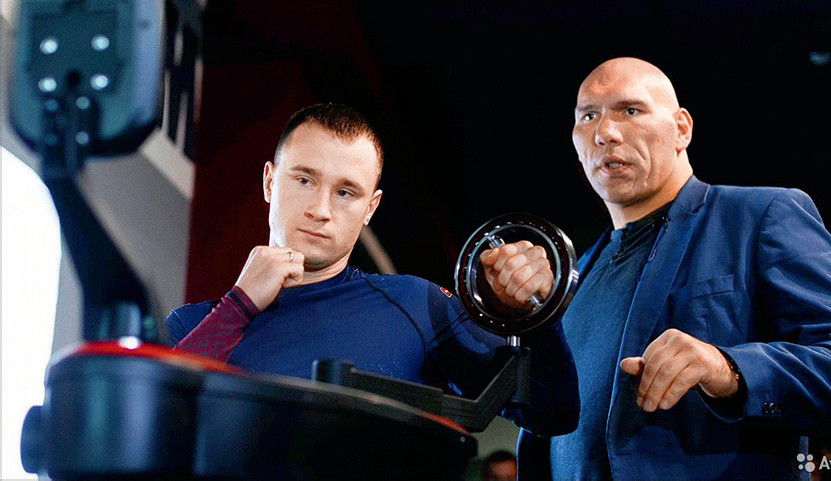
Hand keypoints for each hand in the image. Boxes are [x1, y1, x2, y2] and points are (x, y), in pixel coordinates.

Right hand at [234, 246, 303, 310]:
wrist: (241, 303)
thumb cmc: (252, 292)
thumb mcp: (260, 271)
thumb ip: (273, 263)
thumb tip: (294, 264)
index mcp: (260, 250)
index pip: (285, 251)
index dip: (285, 267)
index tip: (273, 279)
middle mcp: (265, 250)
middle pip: (294, 253)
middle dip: (291, 269)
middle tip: (278, 282)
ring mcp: (272, 258)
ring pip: (299, 258)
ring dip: (294, 273)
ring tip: (280, 284)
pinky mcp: (278, 267)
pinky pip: (299, 270)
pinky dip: (295, 281)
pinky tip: (282, 287)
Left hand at [479, 240, 552, 309]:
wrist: (518, 299)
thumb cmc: (507, 280)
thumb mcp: (491, 268)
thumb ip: (487, 257)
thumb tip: (494, 253)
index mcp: (522, 246)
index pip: (506, 250)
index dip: (498, 264)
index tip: (498, 271)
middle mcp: (535, 252)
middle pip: (512, 264)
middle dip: (503, 279)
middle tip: (505, 283)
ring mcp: (543, 265)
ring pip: (519, 277)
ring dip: (511, 289)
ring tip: (512, 290)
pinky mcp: (548, 279)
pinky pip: (529, 287)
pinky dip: (520, 295)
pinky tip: (520, 296)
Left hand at [619, 328, 738, 411]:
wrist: (722, 370)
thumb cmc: (689, 367)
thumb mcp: (667, 365)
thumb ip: (645, 365)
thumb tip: (624, 365)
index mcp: (668, 337)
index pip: (649, 358)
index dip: (641, 378)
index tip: (638, 396)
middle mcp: (680, 340)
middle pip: (655, 366)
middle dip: (647, 387)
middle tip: (643, 405)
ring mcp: (692, 351)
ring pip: (666, 373)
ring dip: (656, 393)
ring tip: (651, 407)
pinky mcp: (703, 364)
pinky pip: (682, 381)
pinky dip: (671, 394)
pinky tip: (665, 405)